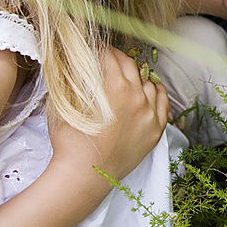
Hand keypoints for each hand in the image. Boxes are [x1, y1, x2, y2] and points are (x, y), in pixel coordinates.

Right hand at [47, 47, 168, 184]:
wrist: (83, 176)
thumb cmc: (69, 141)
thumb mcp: (64, 104)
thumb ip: (72, 80)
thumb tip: (75, 63)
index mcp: (114, 86)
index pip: (110, 57)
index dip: (101, 50)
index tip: (96, 50)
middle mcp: (136, 95)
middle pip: (131, 66)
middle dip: (118, 59)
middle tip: (108, 60)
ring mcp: (149, 112)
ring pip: (147, 83)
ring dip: (136, 77)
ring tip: (126, 77)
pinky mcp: (156, 128)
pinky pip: (162, 102)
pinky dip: (155, 92)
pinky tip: (149, 90)